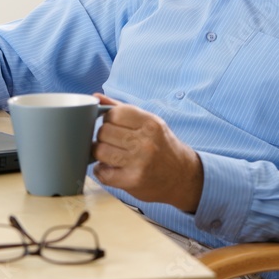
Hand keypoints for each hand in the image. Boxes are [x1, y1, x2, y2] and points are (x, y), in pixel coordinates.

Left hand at [92, 94, 203, 212]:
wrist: (183, 176)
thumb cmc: (162, 146)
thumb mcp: (149, 122)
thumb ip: (122, 109)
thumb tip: (95, 97)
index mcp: (150, 123)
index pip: (114, 114)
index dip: (109, 119)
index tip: (114, 126)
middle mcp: (146, 142)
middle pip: (104, 132)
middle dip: (103, 137)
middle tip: (113, 142)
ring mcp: (139, 162)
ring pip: (100, 151)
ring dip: (101, 154)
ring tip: (110, 155)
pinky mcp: (132, 181)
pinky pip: (102, 173)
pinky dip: (101, 171)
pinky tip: (110, 169)